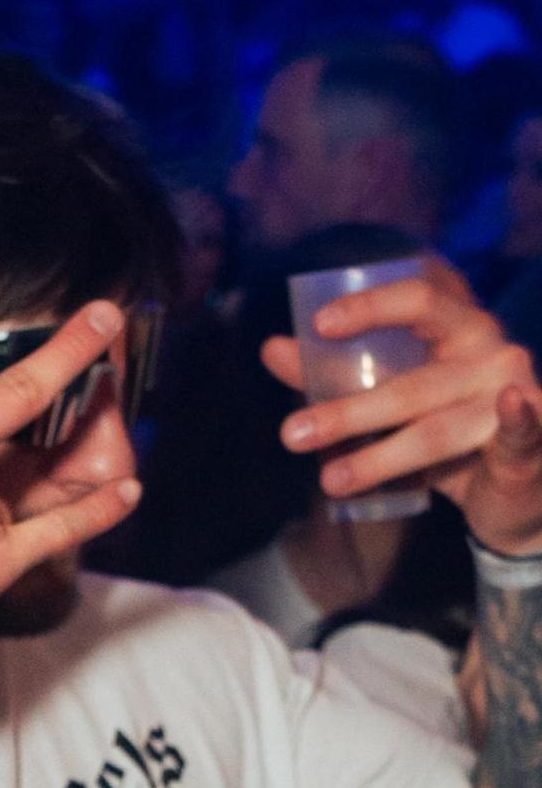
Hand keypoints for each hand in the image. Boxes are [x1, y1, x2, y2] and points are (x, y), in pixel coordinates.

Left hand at [265, 258, 541, 549]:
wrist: (515, 488)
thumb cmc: (450, 430)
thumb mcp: (394, 398)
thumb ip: (337, 373)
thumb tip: (271, 348)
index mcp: (458, 326)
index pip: (418, 299)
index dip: (371, 306)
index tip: (320, 324)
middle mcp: (490, 350)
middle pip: (413, 379)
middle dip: (349, 411)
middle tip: (291, 434)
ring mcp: (514, 391)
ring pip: (436, 427)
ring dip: (379, 457)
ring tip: (329, 480)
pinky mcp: (531, 441)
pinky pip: (522, 430)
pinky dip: (519, 419)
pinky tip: (511, 404)